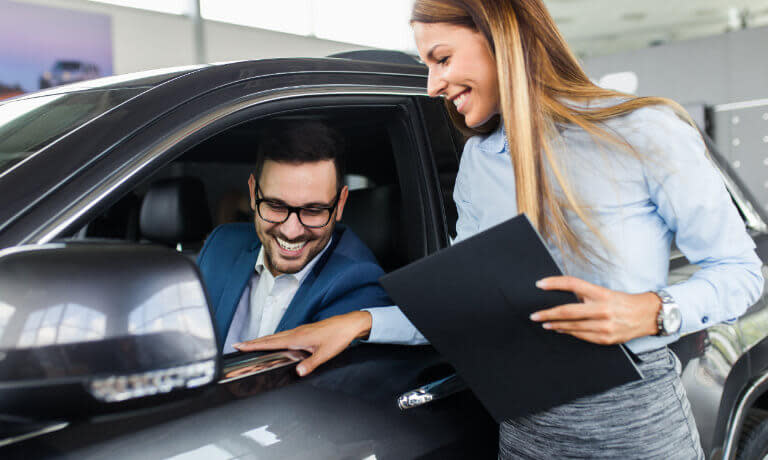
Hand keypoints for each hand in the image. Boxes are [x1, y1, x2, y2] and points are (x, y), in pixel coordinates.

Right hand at [233, 310, 372, 376]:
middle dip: (252, 342)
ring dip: (262, 340)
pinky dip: (274, 339)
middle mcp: (296, 332)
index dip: (254, 345)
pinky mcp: (305, 331)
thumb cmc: (338, 336)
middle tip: (237, 345)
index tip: (240, 346)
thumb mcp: (325, 354)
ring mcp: (300, 330)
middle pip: (269, 338)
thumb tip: (298, 372)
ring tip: (251, 344)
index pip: (270, 342)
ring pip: (276, 336)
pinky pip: (284, 335)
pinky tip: (274, 342)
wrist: (349, 324)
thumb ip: (310, 364)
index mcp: (297, 337)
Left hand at [529, 276, 660, 344]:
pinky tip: (561, 330)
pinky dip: (569, 332)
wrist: (647, 316)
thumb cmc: (623, 301)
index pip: (573, 284)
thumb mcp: (605, 292)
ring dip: (555, 325)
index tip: (540, 284)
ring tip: (544, 323)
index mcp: (601, 293)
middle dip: (547, 314)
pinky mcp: (605, 338)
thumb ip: (586, 294)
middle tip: (534, 315)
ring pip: (572, 326)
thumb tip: (563, 294)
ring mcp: (604, 326)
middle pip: (567, 311)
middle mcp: (602, 309)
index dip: (554, 283)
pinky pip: (581, 336)